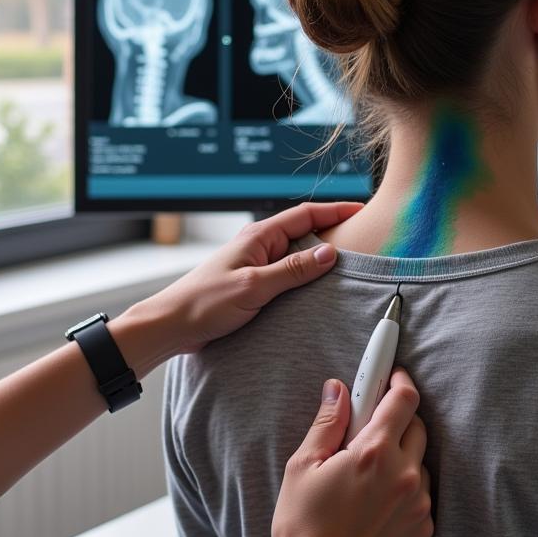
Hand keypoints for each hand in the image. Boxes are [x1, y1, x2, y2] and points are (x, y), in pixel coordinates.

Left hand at [138, 201, 363, 355]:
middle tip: (365, 238)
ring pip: (296, 254)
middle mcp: (258, 246)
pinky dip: (304, 276)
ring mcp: (255, 265)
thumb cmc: (204, 303)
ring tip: (350, 263)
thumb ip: (292, 270)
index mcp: (258, 237)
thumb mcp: (254, 287)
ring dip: (319, 256)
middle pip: (304, 232)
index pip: (305, 215)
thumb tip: (330, 254)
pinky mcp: (252, 284)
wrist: (172, 325)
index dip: (335, 211)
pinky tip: (318, 288)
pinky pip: (285, 274)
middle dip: (333, 232)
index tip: (362, 210)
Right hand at [270, 368, 432, 536]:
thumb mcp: (302, 468)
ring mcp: (418, 503)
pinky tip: (374, 500)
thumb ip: (326, 424)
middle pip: (416, 425)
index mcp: (372, 453)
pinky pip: (421, 492)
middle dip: (396, 416)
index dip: (397, 378)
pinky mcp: (423, 528)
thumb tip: (338, 389)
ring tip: (365, 472)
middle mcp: (404, 474)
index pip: (402, 399)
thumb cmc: (303, 530)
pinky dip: (404, 485)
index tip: (389, 371)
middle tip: (366, 427)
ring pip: (420, 460)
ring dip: (400, 453)